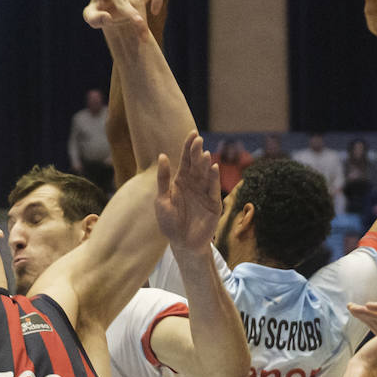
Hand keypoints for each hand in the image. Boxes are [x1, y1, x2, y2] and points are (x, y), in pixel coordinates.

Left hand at [83, 0, 162, 32]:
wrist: (109, 4)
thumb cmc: (100, 11)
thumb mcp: (92, 18)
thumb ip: (95, 19)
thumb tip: (108, 17)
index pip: (122, 0)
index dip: (130, 14)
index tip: (139, 24)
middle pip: (135, 0)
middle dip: (139, 20)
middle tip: (143, 37)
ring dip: (144, 14)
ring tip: (139, 27)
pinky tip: (154, 11)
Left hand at [155, 132, 221, 255]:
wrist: (181, 243)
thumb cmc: (169, 222)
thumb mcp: (161, 200)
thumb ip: (163, 179)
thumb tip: (162, 155)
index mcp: (181, 181)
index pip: (186, 160)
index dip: (189, 147)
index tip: (192, 134)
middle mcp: (194, 184)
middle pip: (197, 165)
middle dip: (197, 153)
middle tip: (198, 140)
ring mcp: (205, 193)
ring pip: (206, 175)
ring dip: (206, 164)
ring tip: (204, 154)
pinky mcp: (214, 203)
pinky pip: (213, 189)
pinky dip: (214, 179)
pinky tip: (213, 168)